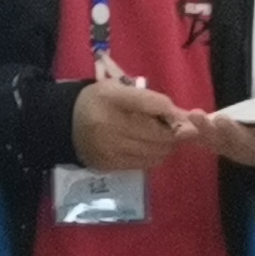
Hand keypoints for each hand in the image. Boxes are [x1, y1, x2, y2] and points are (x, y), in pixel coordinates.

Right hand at [72, 76, 192, 172]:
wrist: (65, 125)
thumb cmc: (100, 102)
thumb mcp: (121, 89)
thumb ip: (153, 100)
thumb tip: (188, 117)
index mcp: (113, 98)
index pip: (156, 105)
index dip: (175, 113)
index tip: (184, 117)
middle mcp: (110, 125)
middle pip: (160, 134)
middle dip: (174, 133)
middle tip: (175, 129)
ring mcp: (109, 149)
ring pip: (156, 152)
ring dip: (166, 146)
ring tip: (160, 138)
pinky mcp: (109, 166)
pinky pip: (144, 164)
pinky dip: (153, 156)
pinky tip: (147, 147)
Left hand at [188, 89, 254, 168]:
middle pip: (246, 142)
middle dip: (233, 132)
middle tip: (222, 119)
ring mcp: (238, 149)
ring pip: (221, 144)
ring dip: (206, 131)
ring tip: (194, 116)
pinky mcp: (222, 147)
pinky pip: (206, 142)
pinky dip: (193, 134)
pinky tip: (179, 124)